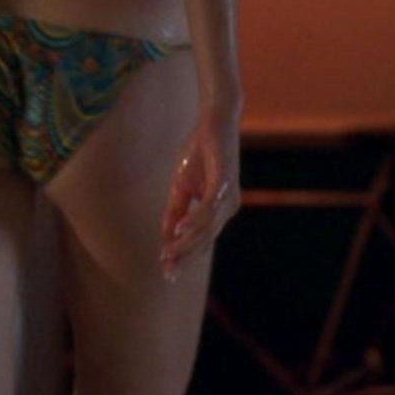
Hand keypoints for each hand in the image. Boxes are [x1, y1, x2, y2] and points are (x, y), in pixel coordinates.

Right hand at [159, 110, 241, 279]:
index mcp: (218, 211)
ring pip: (207, 228)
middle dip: (185, 256)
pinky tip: (179, 228)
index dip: (183, 256)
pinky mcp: (224, 181)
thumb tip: (166, 236)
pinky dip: (193, 220)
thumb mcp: (181, 187)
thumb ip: (176, 211)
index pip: (200, 240)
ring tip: (169, 252)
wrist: (214, 122)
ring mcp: (228, 196)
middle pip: (204, 240)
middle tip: (168, 272)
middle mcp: (227, 208)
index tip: (167, 272)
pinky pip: (209, 208)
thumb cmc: (199, 153)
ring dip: (187, 242)